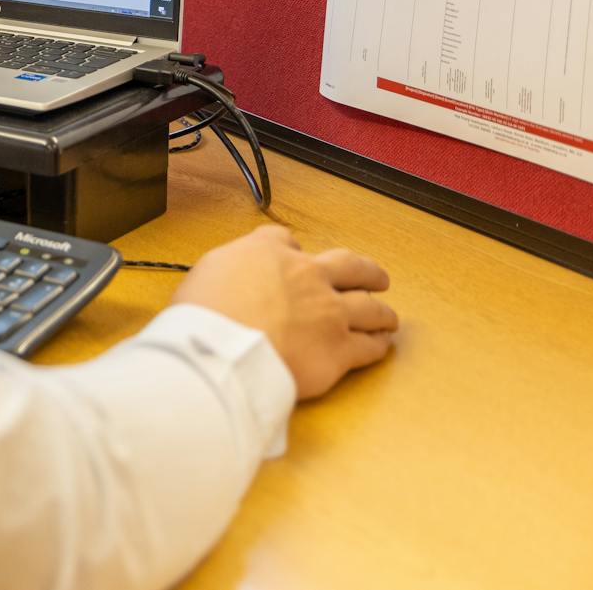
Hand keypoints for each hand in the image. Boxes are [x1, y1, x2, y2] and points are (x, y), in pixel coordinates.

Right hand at [172, 223, 396, 399]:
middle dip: (366, 271)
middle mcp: (308, 278)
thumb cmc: (205, 315)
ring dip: (381, 311)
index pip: (286, 240)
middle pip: (351, 266)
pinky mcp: (339, 351)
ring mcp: (329, 314)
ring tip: (387, 316)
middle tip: (376, 277)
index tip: (296, 254)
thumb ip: (230, 265)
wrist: (222, 350)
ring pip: (370, 307)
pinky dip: (377, 345)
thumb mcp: (206, 270)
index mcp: (270, 254)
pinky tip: (379, 345)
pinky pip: (369, 347)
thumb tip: (236, 272)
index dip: (293, 248)